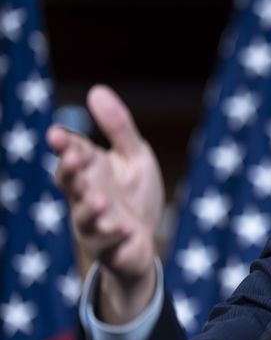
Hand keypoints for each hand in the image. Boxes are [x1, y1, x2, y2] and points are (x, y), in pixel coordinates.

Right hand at [47, 85, 164, 322]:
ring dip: (90, 208)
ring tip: (101, 200)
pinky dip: (115, 237)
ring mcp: (94, 224)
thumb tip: (96, 90)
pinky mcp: (109, 249)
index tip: (57, 135)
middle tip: (74, 160)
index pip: (72, 154)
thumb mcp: (134, 156)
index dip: (64, 146)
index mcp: (90, 170)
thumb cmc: (135, 194)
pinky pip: (108, 245)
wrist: (145, 240)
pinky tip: (126, 229)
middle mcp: (84, 196)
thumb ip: (119, 128)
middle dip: (69, 172)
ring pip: (84, 217)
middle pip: (69, 183)